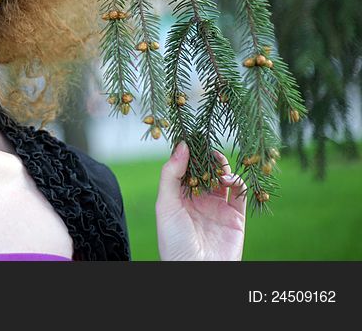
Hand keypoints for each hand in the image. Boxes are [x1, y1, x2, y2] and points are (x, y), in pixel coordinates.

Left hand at [155, 141, 246, 260]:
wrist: (196, 270)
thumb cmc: (174, 240)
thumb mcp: (166, 204)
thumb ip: (171, 174)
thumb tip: (182, 145)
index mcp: (179, 196)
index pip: (185, 168)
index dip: (189, 153)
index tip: (193, 137)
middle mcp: (199, 200)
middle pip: (206, 171)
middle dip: (208, 158)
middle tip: (209, 147)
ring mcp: (218, 208)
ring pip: (224, 179)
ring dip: (223, 168)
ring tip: (219, 166)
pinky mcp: (236, 217)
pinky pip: (241, 194)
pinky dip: (239, 182)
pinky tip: (229, 179)